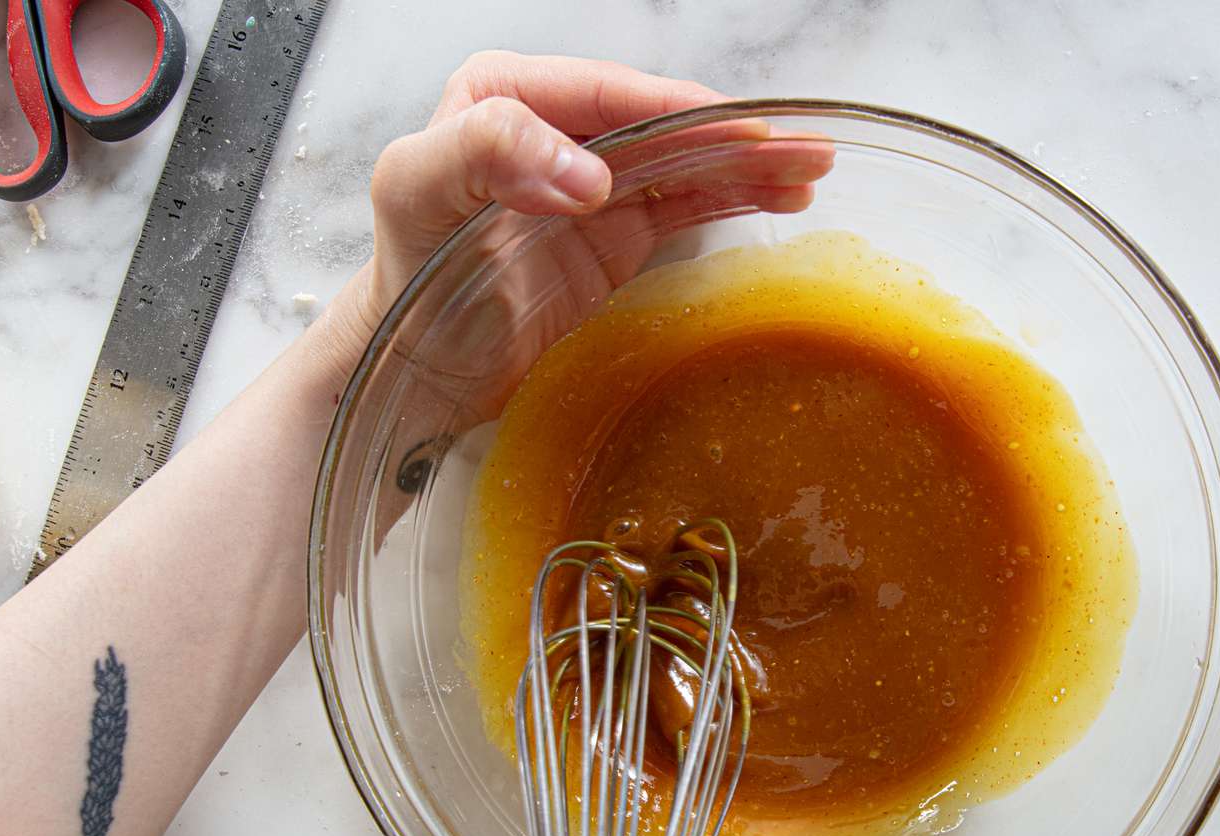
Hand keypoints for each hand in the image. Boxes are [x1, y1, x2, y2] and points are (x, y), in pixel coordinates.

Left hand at [337, 51, 832, 484]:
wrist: (420, 361)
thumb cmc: (407, 270)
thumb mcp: (418, 191)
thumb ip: (486, 154)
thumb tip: (587, 172)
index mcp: (507, 95)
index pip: (604, 91)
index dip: (669, 107)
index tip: (725, 129)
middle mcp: (559, 129)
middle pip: (661, 122)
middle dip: (732, 132)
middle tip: (799, 144)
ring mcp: (596, 183)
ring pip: (687, 160)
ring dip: (750, 164)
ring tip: (812, 169)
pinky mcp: (619, 233)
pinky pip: (687, 204)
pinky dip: (735, 198)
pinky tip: (781, 196)